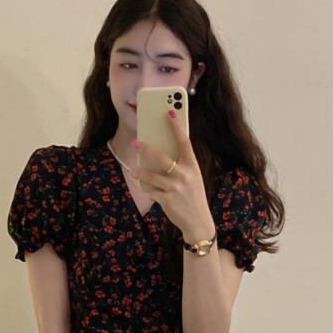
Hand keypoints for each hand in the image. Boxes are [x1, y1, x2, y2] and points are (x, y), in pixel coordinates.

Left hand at [131, 110, 214, 237]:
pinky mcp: (167, 200)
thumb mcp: (193, 178)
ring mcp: (175, 188)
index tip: (169, 111)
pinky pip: (152, 191)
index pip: (184, 141)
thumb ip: (181, 165)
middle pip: (162, 157)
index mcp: (192, 166)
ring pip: (152, 176)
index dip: (176, 126)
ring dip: (141, 172)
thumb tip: (160, 153)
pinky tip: (150, 191)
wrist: (198, 221)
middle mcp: (185, 175)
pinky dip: (150, 191)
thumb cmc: (193, 196)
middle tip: (136, 142)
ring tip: (134, 170)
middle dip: (147, 149)